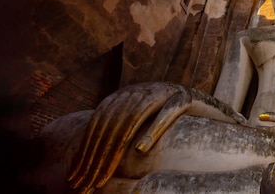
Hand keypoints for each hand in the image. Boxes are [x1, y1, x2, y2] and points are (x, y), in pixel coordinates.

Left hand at [68, 82, 192, 192]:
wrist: (196, 96)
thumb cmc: (165, 113)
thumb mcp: (137, 120)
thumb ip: (115, 129)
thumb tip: (86, 154)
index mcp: (123, 95)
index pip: (98, 124)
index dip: (86, 151)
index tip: (78, 177)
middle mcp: (139, 91)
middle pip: (111, 126)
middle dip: (97, 158)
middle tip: (89, 183)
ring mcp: (160, 93)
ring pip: (132, 122)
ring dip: (116, 150)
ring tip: (106, 174)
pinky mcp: (182, 98)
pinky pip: (165, 115)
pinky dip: (151, 132)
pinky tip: (141, 150)